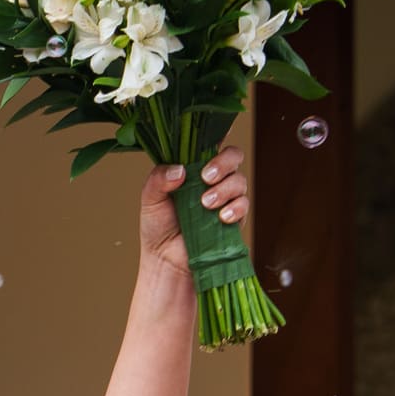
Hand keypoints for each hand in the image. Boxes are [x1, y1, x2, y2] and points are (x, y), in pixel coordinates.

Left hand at [137, 144, 250, 266]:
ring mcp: (225, 198)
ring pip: (239, 180)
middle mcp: (212, 180)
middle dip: (223, 162)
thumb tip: (180, 169)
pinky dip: (235, 207)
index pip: (209, 143)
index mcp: (193, 168)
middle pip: (233, 156)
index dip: (216, 134)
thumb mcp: (150, 199)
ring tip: (205, 204)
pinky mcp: (234, 218)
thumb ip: (159, 178)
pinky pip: (244, 204)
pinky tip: (221, 217)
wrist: (167, 261)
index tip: (213, 138)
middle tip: (206, 177)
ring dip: (224, 189)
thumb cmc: (158, 228)